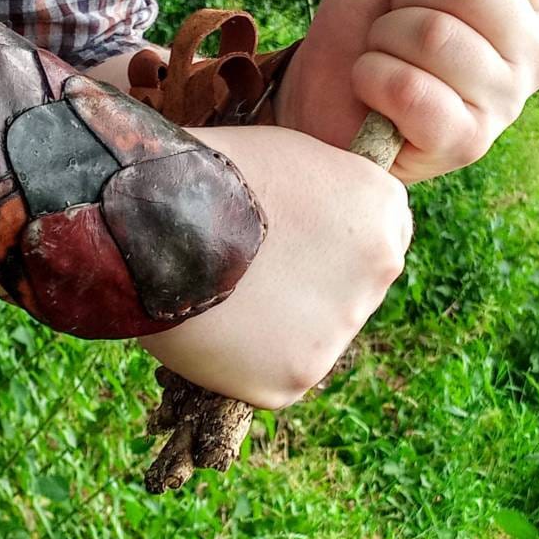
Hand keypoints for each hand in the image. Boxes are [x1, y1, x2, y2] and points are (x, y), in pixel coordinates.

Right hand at [141, 125, 412, 407]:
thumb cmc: (212, 174)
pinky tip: (212, 329)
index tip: (287, 243)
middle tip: (248, 271)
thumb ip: (327, 195)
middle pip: (346, 293)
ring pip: (308, 338)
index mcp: (383, 212)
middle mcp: (380, 273)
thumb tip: (322, 225)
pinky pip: (270, 375)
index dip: (324, 244)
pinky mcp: (293, 378)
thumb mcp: (291, 159)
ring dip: (272, 326)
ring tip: (221, 297)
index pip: (373, 242)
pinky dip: (242, 361)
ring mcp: (339, 331)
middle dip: (303, 287)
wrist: (154, 220)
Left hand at [274, 0, 538, 181]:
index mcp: (529, 6)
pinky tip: (371, 88)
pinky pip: (413, 90)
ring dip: (383, 37)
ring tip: (381, 55)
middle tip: (392, 21)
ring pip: (434, 33)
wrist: (318, 90)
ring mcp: (502, 105)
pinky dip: (371, 77)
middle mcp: (531, 57)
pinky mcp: (463, 143)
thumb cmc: (369, 24)